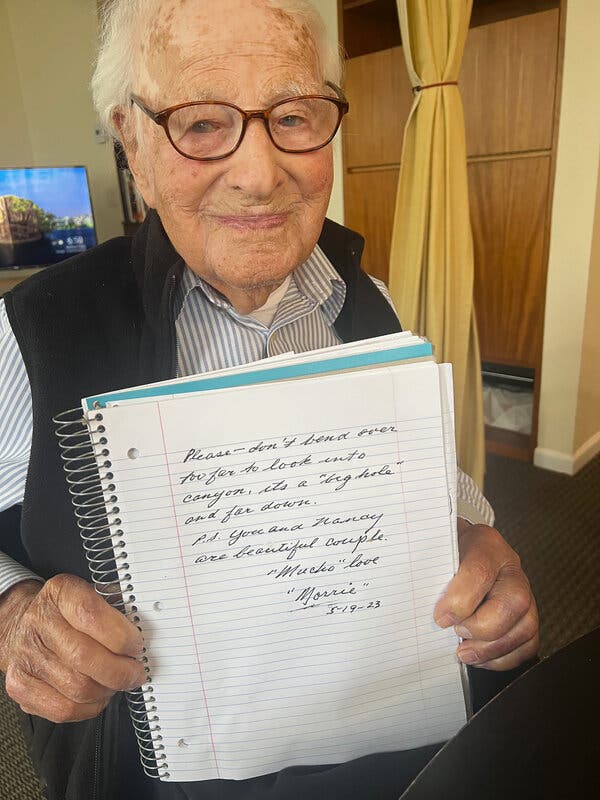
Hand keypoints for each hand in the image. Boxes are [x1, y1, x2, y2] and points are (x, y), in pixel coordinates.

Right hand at [0, 574, 145, 721]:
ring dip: (107, 690)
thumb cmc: (66, 611)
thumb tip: (145, 634)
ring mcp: (26, 656)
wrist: (23, 623)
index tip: (136, 645)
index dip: (120, 635)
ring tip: (116, 682)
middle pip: (84, 657)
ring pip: (77, 688)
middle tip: (135, 672)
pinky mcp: (21, 686)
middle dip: (120, 671)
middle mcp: (39, 623)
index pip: (90, 615)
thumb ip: (116, 610)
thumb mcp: (90, 594)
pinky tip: (98, 695)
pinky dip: (90, 707)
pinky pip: (63, 709)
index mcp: (60, 593)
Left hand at [434, 521, 538, 669]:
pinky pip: (528, 644)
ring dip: (491, 649)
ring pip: (524, 626)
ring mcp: (523, 592)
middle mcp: (509, 567)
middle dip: (481, 627)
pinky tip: (481, 657)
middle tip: (457, 634)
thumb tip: (414, 599)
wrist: (461, 550)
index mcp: (485, 544)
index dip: (461, 600)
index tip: (441, 618)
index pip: (480, 571)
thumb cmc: (446, 553)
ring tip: (465, 652)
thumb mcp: (435, 551)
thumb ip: (428, 571)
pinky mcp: (527, 616)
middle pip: (513, 601)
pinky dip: (503, 658)